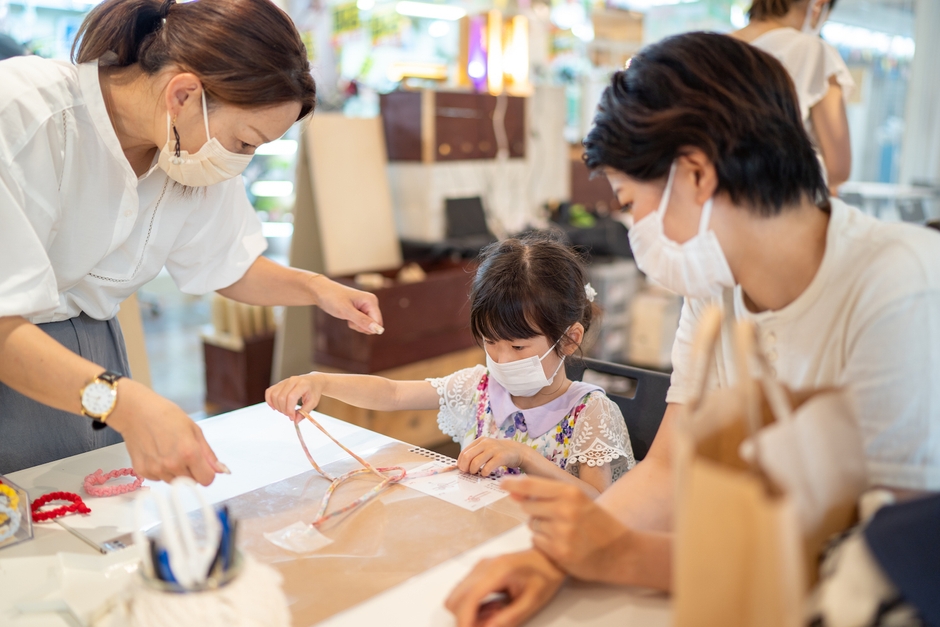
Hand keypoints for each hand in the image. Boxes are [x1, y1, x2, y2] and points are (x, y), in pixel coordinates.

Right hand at [108, 379, 223, 485]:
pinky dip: (161, 470)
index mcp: (189, 453)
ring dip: (176, 472)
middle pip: (191, 483)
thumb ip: (209, 454)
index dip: (207, 473)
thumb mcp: (194, 430)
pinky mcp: (143, 471)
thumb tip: (222, 470)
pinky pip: (159, 478)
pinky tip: (157, 453)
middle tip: (184, 453)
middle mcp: (173, 464)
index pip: (207, 480)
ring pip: (175, 482)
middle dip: (192, 471)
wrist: (136, 411)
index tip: (203, 465)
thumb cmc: (166, 415)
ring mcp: (156, 470)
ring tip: (169, 451)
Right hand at [265, 373, 323, 422]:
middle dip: (284, 410)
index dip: (289, 409)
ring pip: (274, 395)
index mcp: (302, 384)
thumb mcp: (313, 403)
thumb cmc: (313, 392)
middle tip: (290, 415)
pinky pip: (269, 392)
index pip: (291, 397)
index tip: (292, 417)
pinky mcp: (279, 384)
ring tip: (285, 411)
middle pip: (281, 397)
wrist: (313, 381)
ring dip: (277, 407)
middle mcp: (292, 381)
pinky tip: (275, 407)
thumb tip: (295, 421)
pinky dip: (269, 401)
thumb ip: (304, 412)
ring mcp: (284, 381)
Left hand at [312, 276, 383, 334]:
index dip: (366, 327)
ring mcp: (366, 307)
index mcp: (371, 301)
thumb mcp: (346, 311)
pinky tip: (346, 315)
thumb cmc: (332, 298)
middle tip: (349, 319)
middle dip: (361, 326)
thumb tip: (379, 330)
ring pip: (367, 326)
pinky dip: (353, 323)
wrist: (320, 291)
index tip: (353, 321)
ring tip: (346, 315)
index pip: (378, 322)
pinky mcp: (361, 310)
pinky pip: (362, 323)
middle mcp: (371, 303)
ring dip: (356, 325)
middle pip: (373, 325)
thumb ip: (363, 321)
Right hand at [446, 549, 564, 626]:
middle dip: (467, 617)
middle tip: (492, 621)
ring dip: (471, 612)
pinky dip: (473, 605)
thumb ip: (509, 618)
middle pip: (456, 598)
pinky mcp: (479, 570)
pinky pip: (465, 592)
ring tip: (497, 611)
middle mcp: (484, 566)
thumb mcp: (532, 602)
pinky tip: (494, 605)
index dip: (465, 619)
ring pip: (457, 596)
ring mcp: (479, 566)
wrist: (547, 559)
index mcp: (498, 570)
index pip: (471, 597)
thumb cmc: (544, 576)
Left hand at [458, 437, 530, 476]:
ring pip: (476, 462)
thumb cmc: (498, 452)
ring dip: (473, 470)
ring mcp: (493, 449)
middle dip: (465, 467)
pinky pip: (488, 467)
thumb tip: (461, 466)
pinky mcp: (501, 457)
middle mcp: (485, 443)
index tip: (462, 469)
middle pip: (468, 456)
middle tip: (468, 472)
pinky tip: (485, 474)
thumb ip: (475, 454)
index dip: (461, 462)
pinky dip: (484, 473)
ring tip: (476, 473)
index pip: (464, 452)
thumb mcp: (486, 449)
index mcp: (480, 441)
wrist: (517, 451)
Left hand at [501, 475, 633, 582]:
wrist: (622, 552)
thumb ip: (546, 495)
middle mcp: (565, 510)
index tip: (502, 483)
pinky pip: (536, 542)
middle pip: (527, 506)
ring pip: (531, 525)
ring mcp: (562, 532)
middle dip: (534, 511)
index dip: (512, 483)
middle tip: (555, 517)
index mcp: (571, 493)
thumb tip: (512, 491)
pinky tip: (562, 544)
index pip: (531, 484)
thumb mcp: (578, 501)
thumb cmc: (598, 523)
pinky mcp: (559, 552)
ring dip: (541, 528)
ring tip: (563, 532)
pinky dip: (544, 543)